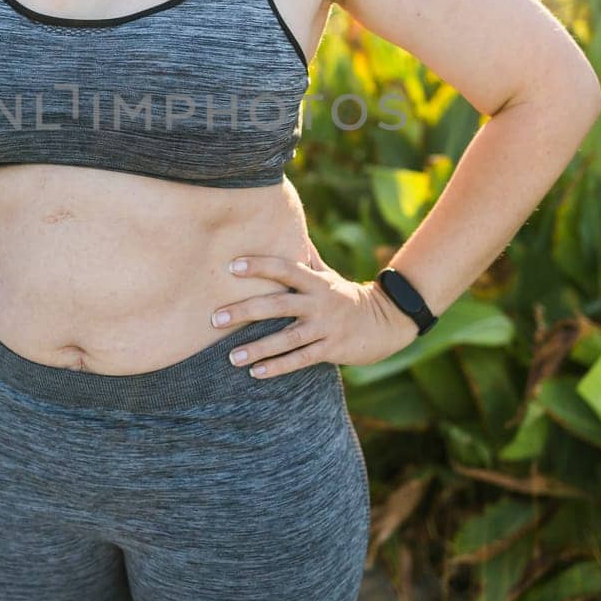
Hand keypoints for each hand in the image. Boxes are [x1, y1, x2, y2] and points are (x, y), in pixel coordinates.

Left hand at [212, 241, 420, 377]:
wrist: (386, 321)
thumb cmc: (346, 296)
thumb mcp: (329, 275)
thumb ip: (307, 258)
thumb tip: (288, 227)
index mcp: (316, 281)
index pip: (284, 269)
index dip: (259, 266)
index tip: (231, 266)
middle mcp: (319, 302)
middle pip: (278, 305)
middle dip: (245, 311)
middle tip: (215, 319)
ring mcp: (325, 327)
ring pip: (287, 338)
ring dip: (257, 348)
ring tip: (231, 357)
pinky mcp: (332, 349)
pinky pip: (301, 359)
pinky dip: (278, 366)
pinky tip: (256, 372)